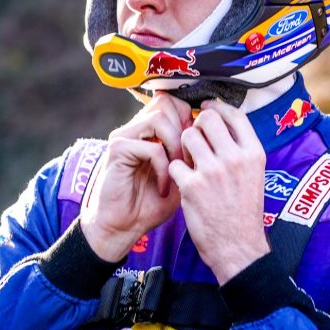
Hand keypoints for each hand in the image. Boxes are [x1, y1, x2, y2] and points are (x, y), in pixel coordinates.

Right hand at [80, 92, 191, 261]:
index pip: (174, 102)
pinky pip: (151, 147)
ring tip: (179, 170)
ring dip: (176, 145)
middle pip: (167, 104)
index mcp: (149, 129)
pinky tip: (164, 187)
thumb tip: (211, 131)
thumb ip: (190, 150)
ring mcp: (124, 135)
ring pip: (160, 118)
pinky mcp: (118, 149)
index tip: (198, 147)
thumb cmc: (152, 202)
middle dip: (185, 131)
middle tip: (189, 159)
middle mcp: (135, 127)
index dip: (191, 119)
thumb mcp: (179, 173)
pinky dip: (163, 168)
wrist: (123, 227)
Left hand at [169, 99, 268, 283]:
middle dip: (197, 125)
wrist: (238, 247)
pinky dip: (175, 171)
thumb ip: (241, 149)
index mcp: (254, 153)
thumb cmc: (244, 212)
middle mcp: (235, 158)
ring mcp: (213, 171)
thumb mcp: (255, 174)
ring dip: (183, 145)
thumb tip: (223, 124)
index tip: (207, 109)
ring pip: (187, 136)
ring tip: (188, 160)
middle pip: (208, 119)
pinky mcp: (192, 186)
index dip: (217, 107)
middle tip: (195, 138)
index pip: (234, 114)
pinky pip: (174, 163)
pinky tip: (182, 181)